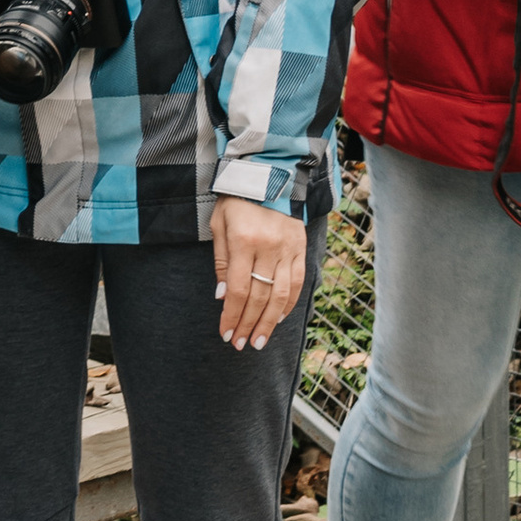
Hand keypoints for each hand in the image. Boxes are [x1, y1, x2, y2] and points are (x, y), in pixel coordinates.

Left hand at [212, 196, 307, 349]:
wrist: (268, 175)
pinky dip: (289, 304)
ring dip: (270, 321)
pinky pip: (297, 283)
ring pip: (281, 295)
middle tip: (241, 344)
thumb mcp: (219, 224)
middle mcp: (269, 249)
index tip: (226, 334)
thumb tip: (223, 296)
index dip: (232, 316)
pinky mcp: (301, 249)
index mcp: (244, 242)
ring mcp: (288, 250)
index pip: (237, 290)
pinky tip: (279, 318)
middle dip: (249, 324)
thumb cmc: (235, 200)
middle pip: (259, 297)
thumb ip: (221, 261)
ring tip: (260, 340)